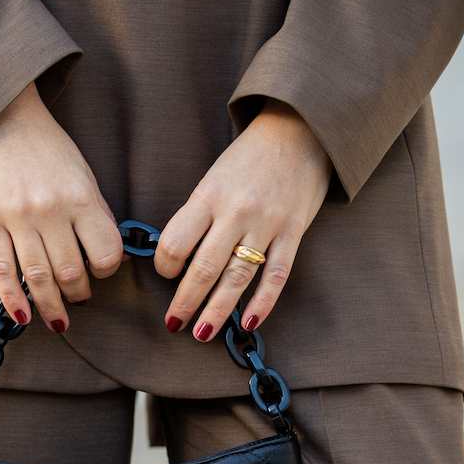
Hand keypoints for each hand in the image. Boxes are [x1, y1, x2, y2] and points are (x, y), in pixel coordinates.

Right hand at [0, 83, 123, 332]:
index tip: (102, 269)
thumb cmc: (46, 148)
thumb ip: (95, 214)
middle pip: (71, 272)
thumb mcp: (83, 174)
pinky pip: (1, 270)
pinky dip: (12, 299)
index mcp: (80, 198)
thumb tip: (111, 256)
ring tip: (60, 320)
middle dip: (80, 293)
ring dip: (52, 306)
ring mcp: (17, 219)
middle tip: (80, 295)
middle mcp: (50, 211)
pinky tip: (22, 317)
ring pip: (39, 278)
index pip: (105, 253)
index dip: (108, 269)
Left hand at [154, 102, 331, 339]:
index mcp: (209, 195)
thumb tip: (179, 258)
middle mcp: (236, 212)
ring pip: (237, 278)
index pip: (175, 241)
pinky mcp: (293, 233)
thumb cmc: (249, 158)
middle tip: (173, 324)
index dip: (164, 266)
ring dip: (218, 311)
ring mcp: (267, 224)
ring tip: (202, 334)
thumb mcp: (214, 178)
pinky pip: (276, 277)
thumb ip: (199, 215)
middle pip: (204, 267)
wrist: (299, 130)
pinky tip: (249, 323)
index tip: (165, 274)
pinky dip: (262, 303)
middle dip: (185, 301)